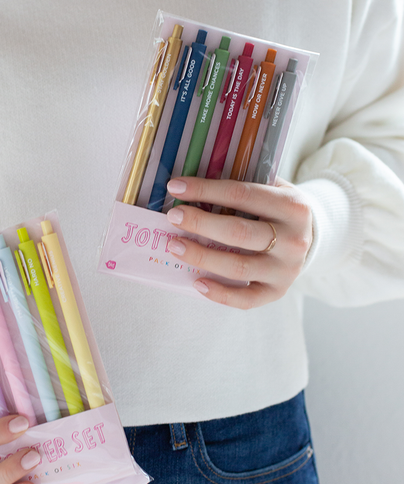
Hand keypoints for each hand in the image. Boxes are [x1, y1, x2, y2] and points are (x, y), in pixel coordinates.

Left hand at [165, 176, 312, 308]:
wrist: (309, 238)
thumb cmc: (276, 210)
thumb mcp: (269, 188)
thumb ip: (239, 184)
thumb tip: (192, 184)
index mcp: (291, 205)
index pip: (241, 194)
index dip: (206, 190)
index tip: (177, 187)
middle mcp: (293, 239)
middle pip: (238, 232)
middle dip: (200, 223)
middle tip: (173, 217)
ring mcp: (286, 269)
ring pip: (238, 266)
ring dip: (201, 257)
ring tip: (175, 246)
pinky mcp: (277, 291)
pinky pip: (245, 299)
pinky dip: (219, 293)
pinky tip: (197, 282)